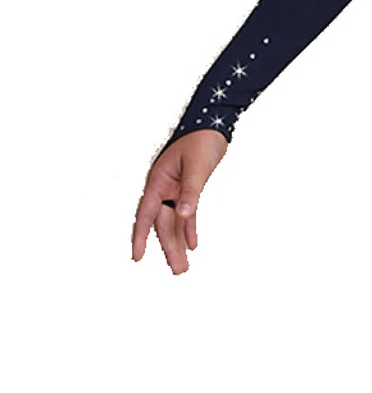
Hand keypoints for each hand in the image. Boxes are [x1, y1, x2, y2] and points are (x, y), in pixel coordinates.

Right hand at [131, 129, 228, 273]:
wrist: (214, 121)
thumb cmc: (202, 139)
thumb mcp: (197, 166)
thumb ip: (191, 191)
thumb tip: (183, 215)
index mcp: (159, 181)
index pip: (146, 214)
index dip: (140, 236)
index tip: (137, 257)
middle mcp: (164, 187)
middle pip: (163, 223)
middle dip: (169, 248)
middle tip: (179, 271)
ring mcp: (176, 188)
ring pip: (175, 222)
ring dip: (179, 243)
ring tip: (183, 267)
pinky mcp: (189, 187)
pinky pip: (186, 213)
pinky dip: (189, 228)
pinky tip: (192, 244)